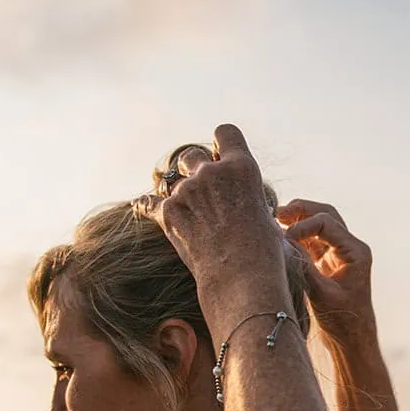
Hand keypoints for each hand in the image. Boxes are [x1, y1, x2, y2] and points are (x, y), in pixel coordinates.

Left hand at [145, 124, 290, 309]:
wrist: (241, 277)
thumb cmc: (263, 252)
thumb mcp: (265, 213)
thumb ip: (245, 194)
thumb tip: (237, 198)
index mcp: (242, 167)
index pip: (225, 132)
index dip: (221, 143)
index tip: (219, 156)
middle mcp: (212, 172)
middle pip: (191, 155)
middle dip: (194, 169)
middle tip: (201, 191)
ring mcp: (187, 191)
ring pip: (173, 181)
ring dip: (179, 193)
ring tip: (187, 213)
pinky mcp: (168, 212)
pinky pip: (150, 202)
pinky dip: (149, 206)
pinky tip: (144, 206)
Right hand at [276, 198, 375, 342]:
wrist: (351, 338)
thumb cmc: (342, 321)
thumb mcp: (321, 295)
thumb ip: (304, 268)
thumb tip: (285, 243)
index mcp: (356, 252)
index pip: (327, 224)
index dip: (302, 226)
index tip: (283, 239)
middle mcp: (351, 248)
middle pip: (326, 215)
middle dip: (301, 211)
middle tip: (276, 213)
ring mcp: (341, 253)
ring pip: (320, 224)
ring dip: (299, 220)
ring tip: (276, 220)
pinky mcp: (329, 261)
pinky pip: (314, 239)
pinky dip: (298, 235)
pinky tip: (281, 237)